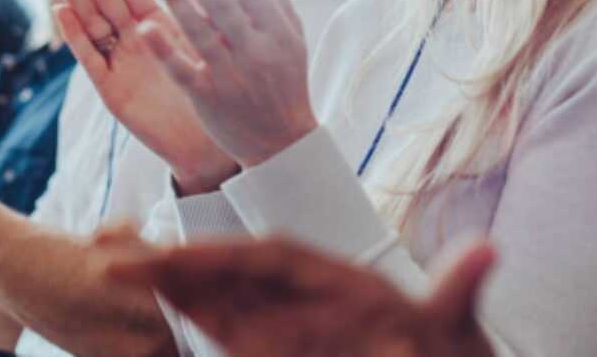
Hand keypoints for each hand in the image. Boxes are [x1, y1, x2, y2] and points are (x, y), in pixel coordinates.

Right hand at [49, 0, 238, 193]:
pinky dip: (76, 35)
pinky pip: (91, 59)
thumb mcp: (207, 43)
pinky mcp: (112, 91)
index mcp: (158, 26)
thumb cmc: (213, 91)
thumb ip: (204, 7)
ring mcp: (120, 64)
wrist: (207, 141)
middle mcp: (135, 41)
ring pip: (92, 22)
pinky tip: (61, 11)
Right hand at [98, 234, 495, 356]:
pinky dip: (194, 316)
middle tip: (109, 255)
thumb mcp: (454, 330)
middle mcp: (302, 291)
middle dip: (173, 262)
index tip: (172, 257)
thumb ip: (458, 293)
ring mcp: (284, 319)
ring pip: (217, 295)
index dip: (220, 256)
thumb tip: (487, 251)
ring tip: (114, 268)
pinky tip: (164, 312)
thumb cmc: (446, 352)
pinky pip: (227, 327)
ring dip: (171, 283)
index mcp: (334, 276)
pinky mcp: (273, 344)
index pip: (268, 256)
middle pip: (230, 269)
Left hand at [140, 0, 316, 168]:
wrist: (282, 141)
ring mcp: (232, 75)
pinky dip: (165, 50)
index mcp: (278, 33)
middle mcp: (257, 51)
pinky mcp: (209, 98)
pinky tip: (146, 26)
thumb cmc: (287, 82)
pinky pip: (184, 70)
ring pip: (199, 30)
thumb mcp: (292, 38)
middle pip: (221, 2)